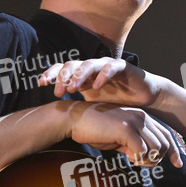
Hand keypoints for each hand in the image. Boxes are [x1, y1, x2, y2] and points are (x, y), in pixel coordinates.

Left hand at [40, 58, 166, 107]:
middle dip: (63, 77)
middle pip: (72, 65)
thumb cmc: (118, 103)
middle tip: (58, 91)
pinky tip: (97, 86)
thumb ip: (78, 108)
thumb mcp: (93, 107)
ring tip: (73, 88)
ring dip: (79, 75)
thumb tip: (55, 122)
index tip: (41, 83)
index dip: (51, 74)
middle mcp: (92, 68)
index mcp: (83, 76)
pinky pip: (111, 67)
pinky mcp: (122, 66)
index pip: (62, 70)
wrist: (144, 99)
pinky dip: (102, 75)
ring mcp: (107, 65)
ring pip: (89, 64)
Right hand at [68, 103, 181, 167]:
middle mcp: (142, 116)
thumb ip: (133, 145)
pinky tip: (128, 157)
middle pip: (164, 143)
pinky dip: (138, 158)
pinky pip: (141, 150)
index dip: (174, 151)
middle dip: (158, 159)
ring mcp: (134, 121)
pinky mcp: (125, 128)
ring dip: (147, 159)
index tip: (178, 164)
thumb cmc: (95, 129)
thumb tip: (144, 158)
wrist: (74, 119)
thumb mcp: (119, 138)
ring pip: (156, 147)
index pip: (167, 135)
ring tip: (134, 160)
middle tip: (142, 164)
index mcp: (142, 117)